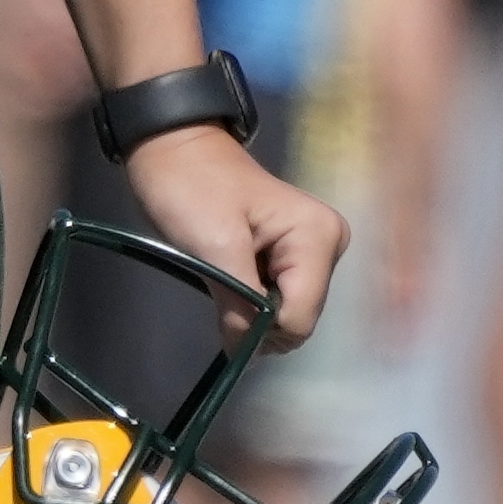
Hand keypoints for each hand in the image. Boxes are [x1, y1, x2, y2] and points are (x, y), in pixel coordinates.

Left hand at [120, 123, 345, 348]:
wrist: (174, 149)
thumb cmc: (190, 187)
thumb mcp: (213, 246)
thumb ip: (239, 303)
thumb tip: (247, 354)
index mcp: (318, 236)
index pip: (300, 317)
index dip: (260, 329)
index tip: (222, 312)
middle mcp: (328, 245)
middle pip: (298, 318)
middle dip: (257, 320)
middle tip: (218, 290)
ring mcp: (314, 252)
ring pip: (287, 313)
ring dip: (251, 310)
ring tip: (222, 278)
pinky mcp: (295, 257)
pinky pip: (278, 300)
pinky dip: (251, 301)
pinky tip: (231, 277)